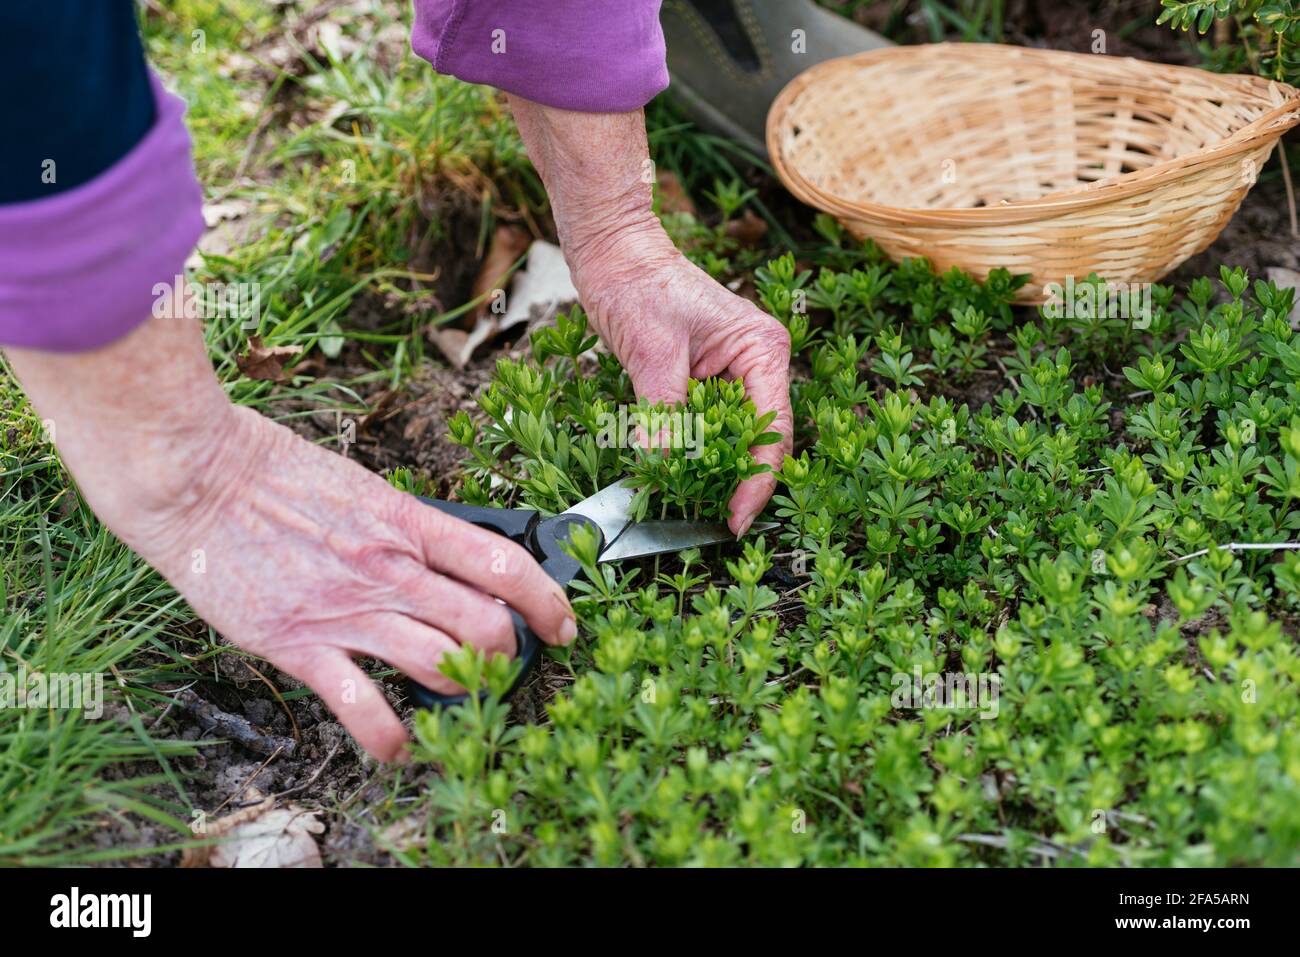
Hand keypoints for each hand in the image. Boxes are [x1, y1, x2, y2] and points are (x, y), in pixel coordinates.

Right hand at [8, 315, 576, 761]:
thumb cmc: (272, 471)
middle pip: (486, 625)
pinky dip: (393, 739)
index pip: (504, 562)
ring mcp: (348, 610)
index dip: (548, 599)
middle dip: (511, 655)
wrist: (194, 477)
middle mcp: (390, 569)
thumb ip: (407, 524)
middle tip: (507, 664)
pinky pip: (364, 708)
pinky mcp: (301, 646)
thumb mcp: (361, 485)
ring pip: (442, 665)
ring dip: (466, 690)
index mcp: (407, 522)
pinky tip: (401, 748)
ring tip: (461, 696)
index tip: (563, 622)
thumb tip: (451, 555)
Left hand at [571, 230, 792, 535]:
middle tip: (717, 523)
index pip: (771, 430)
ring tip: (698, 506)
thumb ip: (663, 413)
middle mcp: (758, 363)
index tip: (734, 518)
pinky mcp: (707, 378)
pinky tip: (681, 474)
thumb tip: (661, 465)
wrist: (613, 253)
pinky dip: (696, 450)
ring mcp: (734, 371)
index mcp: (762, 350)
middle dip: (739, 480)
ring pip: (734, 436)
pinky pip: (709, 424)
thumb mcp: (653, 354)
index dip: (756, 480)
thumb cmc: (638, 286)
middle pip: (760, 439)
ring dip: (716, 469)